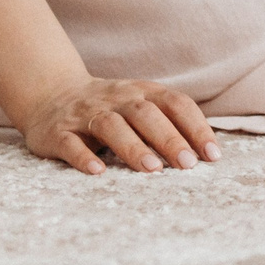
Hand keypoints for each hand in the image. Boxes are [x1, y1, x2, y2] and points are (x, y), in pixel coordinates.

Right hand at [21, 77, 219, 175]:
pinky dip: (84, 157)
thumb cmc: (109, 108)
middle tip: (187, 164)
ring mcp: (86, 114)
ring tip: (152, 169)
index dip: (196, 127)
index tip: (212, 155)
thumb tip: (208, 151)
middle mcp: (116, 99)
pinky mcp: (59, 132)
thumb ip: (168, 121)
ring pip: (111, 126)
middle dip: (169, 138)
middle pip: (146, 114)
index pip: (175, 103)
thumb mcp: (139, 104)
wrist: (51, 94)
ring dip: (133, 147)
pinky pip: (71, 143)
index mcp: (142, 92)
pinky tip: (97, 172)